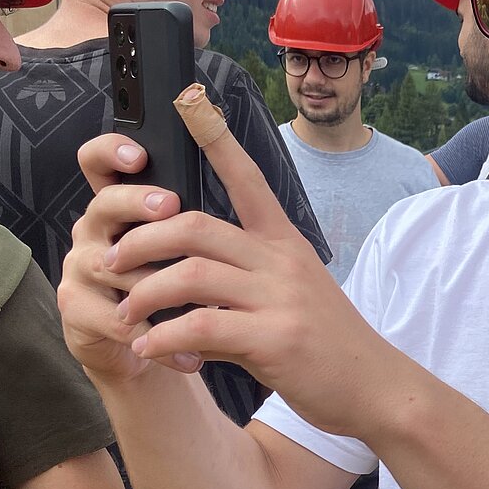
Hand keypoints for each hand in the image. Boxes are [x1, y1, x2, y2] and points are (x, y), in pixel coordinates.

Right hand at [58, 136, 192, 385]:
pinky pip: (118, 320)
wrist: (146, 349)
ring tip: (196, 298)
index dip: (111, 152)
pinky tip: (191, 353)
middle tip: (169, 205)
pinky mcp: (77, 311)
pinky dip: (159, 338)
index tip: (140, 154)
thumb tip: (231, 183)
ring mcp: (79, 270)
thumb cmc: (170, 289)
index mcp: (119, 208)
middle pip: (103, 204)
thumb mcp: (183, 251)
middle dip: (135, 202)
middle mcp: (93, 231)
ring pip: (112, 266)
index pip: (98, 164)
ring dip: (156, 282)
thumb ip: (191, 220)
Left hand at [73, 114, 400, 438]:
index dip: (217, 138)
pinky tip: (147, 350)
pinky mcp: (276, 339)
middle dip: (142, 238)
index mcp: (284, 243)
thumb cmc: (328, 345)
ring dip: (143, 293)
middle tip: (112, 259)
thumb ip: (244, 282)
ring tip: (124, 314)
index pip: (248, 178)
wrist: (375, 387)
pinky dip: (164, 338)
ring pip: (191, 275)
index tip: (190, 100)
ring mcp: (280, 298)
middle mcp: (281, 260)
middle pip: (195, 226)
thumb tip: (189, 286)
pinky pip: (201, 328)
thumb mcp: (292, 296)